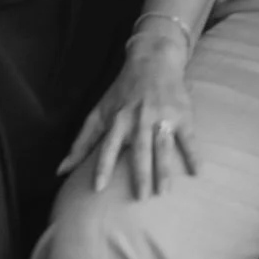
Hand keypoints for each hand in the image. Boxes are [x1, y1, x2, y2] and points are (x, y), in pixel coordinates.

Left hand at [58, 32, 197, 198]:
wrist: (153, 60)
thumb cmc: (122, 92)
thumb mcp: (99, 112)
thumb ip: (82, 143)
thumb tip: (60, 171)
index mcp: (118, 120)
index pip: (108, 147)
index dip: (103, 166)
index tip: (98, 188)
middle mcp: (139, 119)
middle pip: (139, 150)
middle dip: (140, 173)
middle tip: (141, 198)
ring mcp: (162, 117)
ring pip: (162, 146)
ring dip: (163, 169)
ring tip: (164, 192)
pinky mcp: (182, 115)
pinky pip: (188, 139)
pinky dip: (194, 155)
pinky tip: (198, 173)